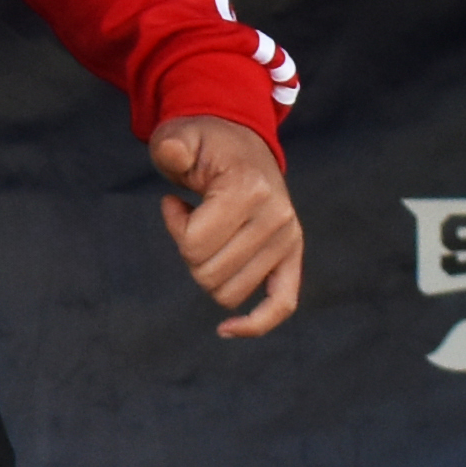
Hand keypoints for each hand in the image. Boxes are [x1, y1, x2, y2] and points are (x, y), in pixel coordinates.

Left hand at [153, 116, 303, 335]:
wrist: (239, 143)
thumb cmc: (204, 145)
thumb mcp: (181, 137)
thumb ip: (172, 146)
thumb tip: (174, 154)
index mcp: (250, 190)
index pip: (195, 245)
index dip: (176, 229)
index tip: (175, 204)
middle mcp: (276, 218)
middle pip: (209, 276)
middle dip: (190, 254)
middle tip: (193, 221)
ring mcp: (288, 239)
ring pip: (229, 294)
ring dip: (209, 271)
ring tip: (210, 234)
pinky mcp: (293, 255)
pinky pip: (281, 305)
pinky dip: (255, 323)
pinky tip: (226, 329)